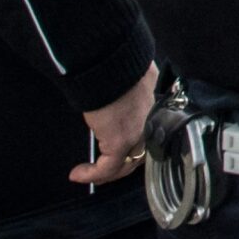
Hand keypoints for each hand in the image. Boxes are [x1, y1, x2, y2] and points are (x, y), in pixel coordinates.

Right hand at [73, 62, 158, 184]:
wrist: (112, 63)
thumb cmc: (120, 65)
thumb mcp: (136, 80)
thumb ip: (135, 93)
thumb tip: (125, 98)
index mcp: (159, 108)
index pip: (150, 137)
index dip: (135, 149)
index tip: (119, 154)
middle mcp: (153, 124)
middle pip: (139, 154)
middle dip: (121, 164)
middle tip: (101, 170)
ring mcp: (139, 134)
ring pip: (126, 164)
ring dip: (107, 172)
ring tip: (88, 174)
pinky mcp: (120, 141)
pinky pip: (107, 167)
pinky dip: (92, 174)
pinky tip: (79, 174)